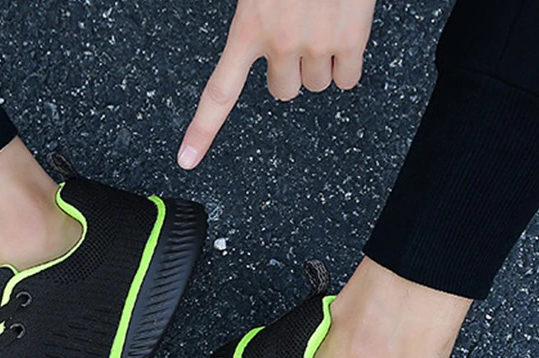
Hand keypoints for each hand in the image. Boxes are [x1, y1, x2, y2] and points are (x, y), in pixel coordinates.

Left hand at [178, 0, 375, 168]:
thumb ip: (254, 17)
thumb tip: (257, 31)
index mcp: (248, 27)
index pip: (219, 92)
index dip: (202, 130)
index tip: (187, 159)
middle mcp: (280, 44)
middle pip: (283, 92)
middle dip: (291, 71)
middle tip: (299, 38)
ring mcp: (316, 46)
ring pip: (317, 86)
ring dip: (322, 64)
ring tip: (324, 25)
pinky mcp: (350, 41)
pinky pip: (349, 79)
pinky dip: (349, 63)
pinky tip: (345, 32)